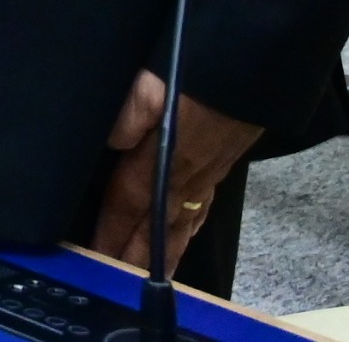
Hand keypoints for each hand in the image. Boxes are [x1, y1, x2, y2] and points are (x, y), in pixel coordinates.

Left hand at [90, 72, 260, 272]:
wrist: (253, 65)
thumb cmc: (196, 70)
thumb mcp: (150, 83)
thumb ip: (127, 115)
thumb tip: (110, 143)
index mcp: (161, 160)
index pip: (126, 205)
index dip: (109, 233)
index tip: (95, 258)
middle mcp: (184, 177)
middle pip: (154, 228)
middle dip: (135, 257)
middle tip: (118, 283)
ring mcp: (205, 175)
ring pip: (179, 224)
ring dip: (164, 253)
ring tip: (150, 276)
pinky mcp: (220, 166)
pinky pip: (199, 210)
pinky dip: (188, 232)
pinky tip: (183, 237)